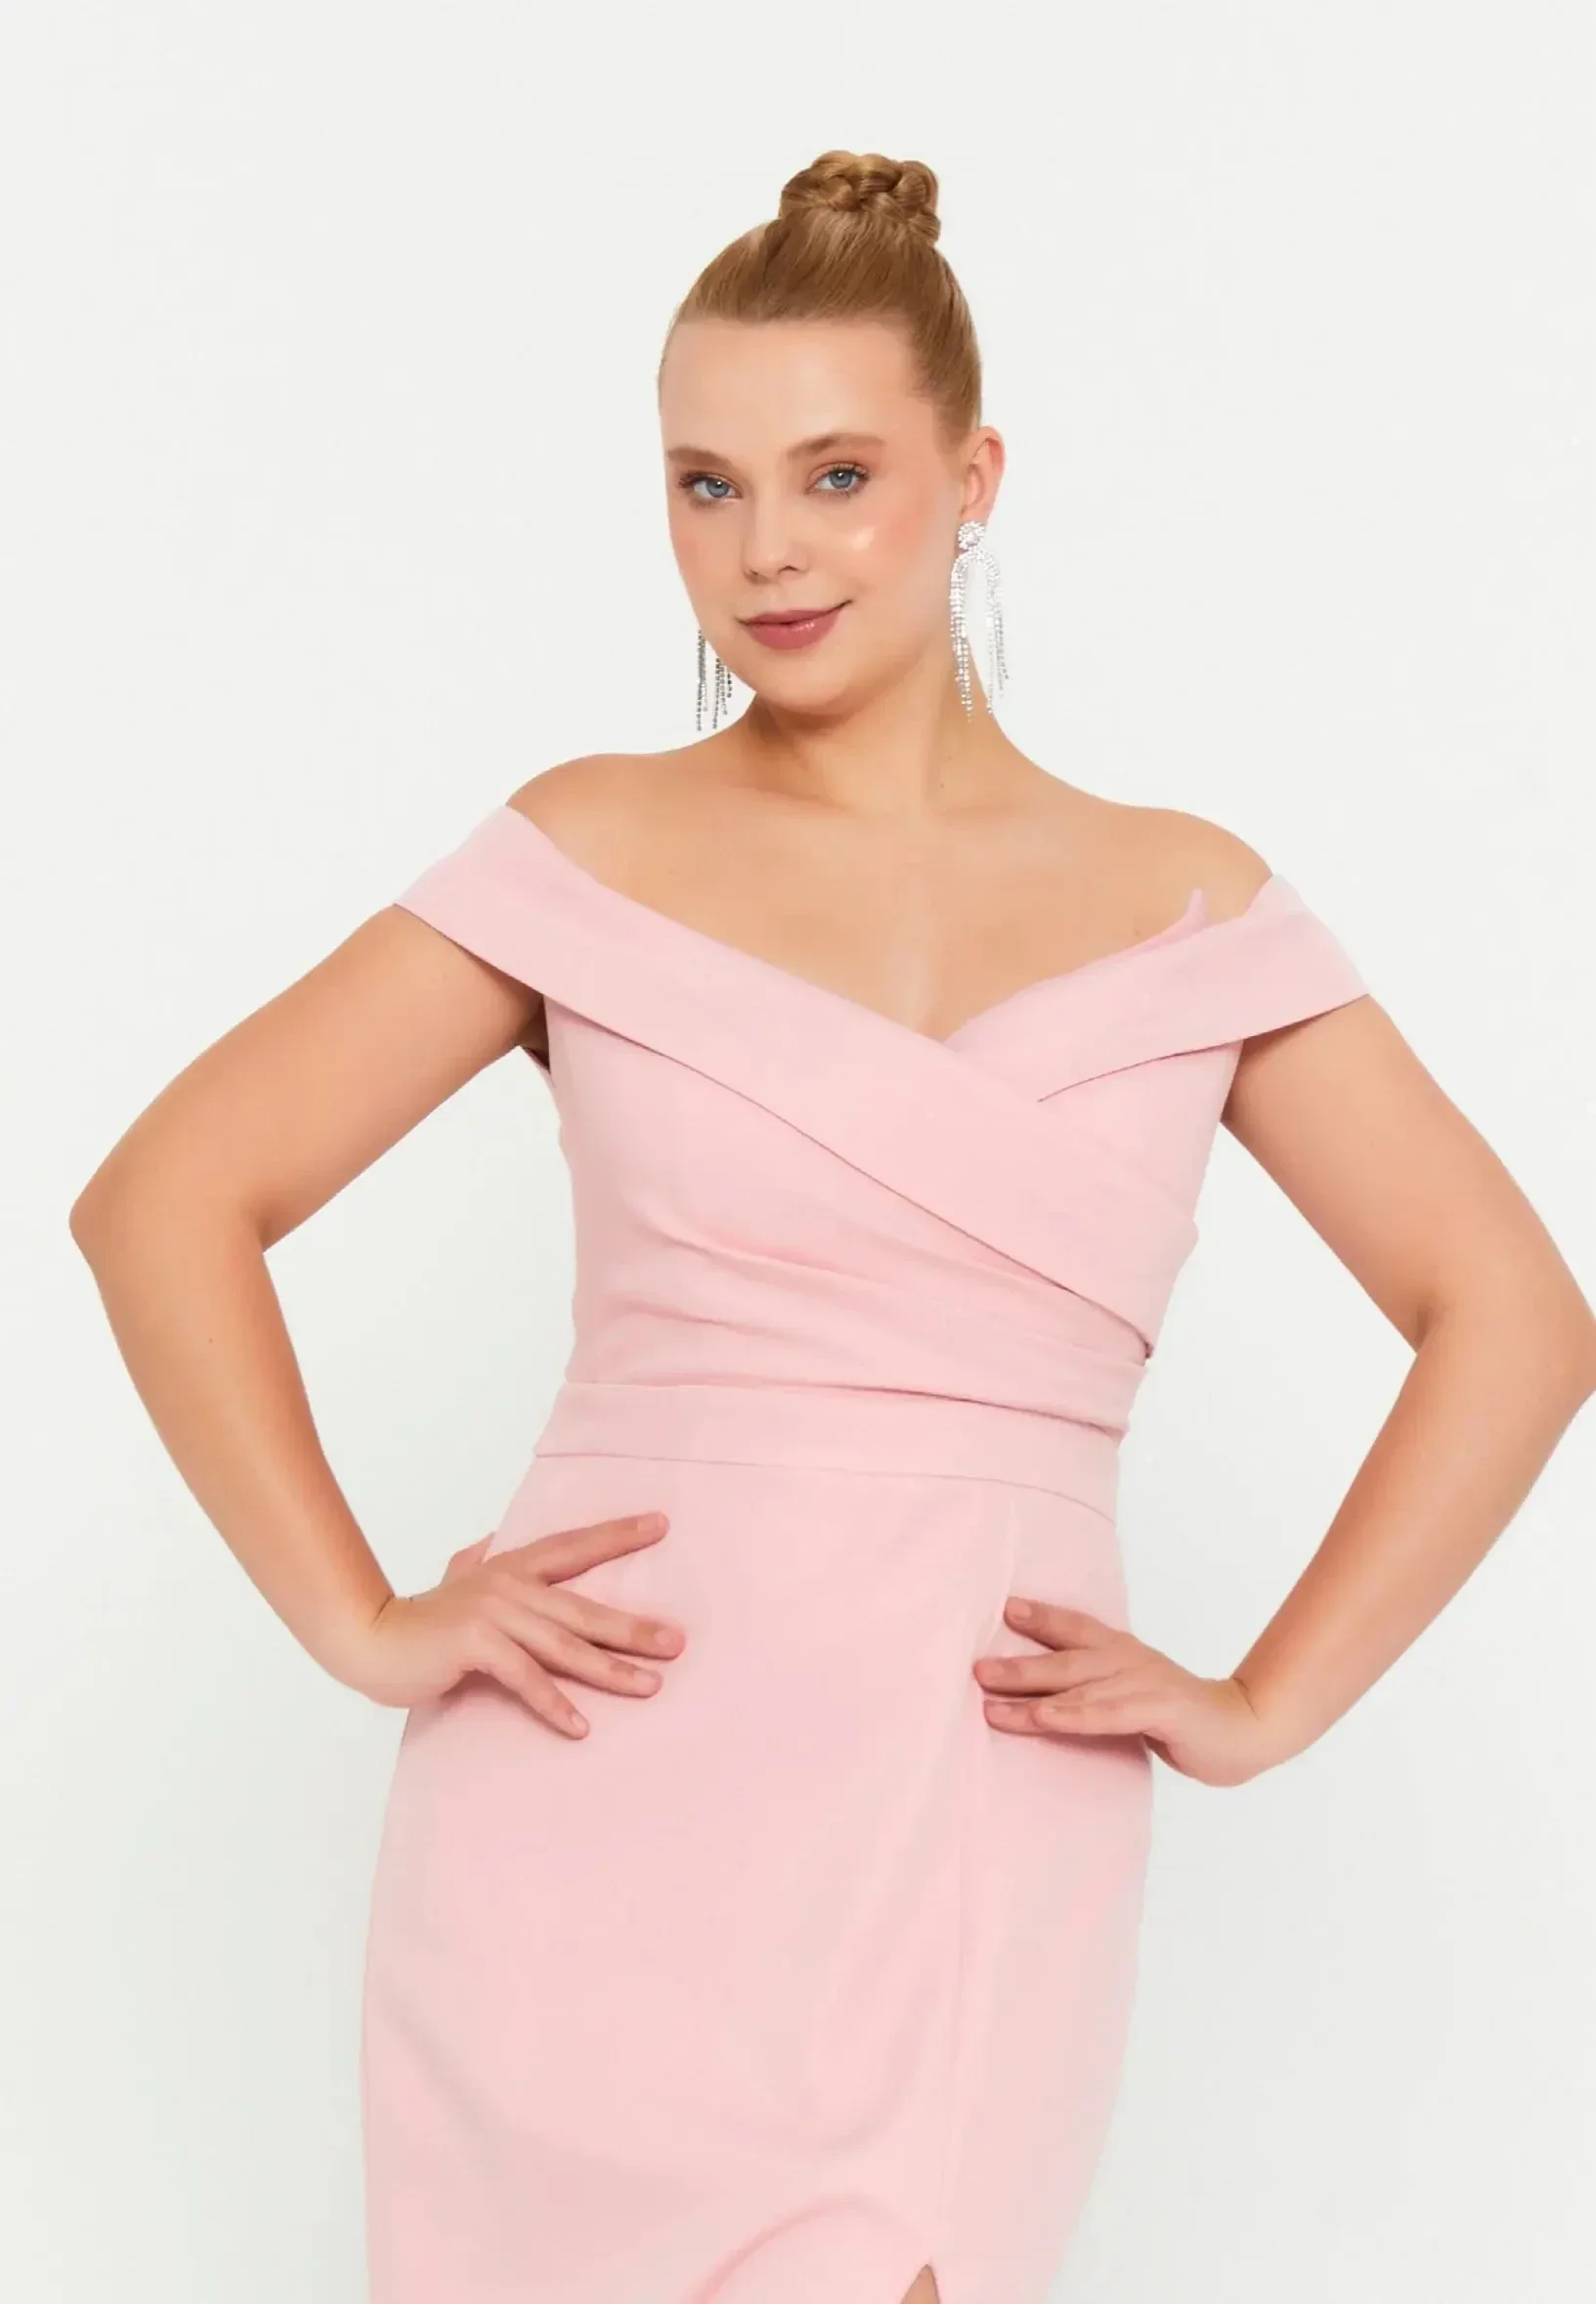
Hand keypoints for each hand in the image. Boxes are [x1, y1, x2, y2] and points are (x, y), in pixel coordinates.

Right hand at [339, 1511, 686, 1736]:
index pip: (573, 1547)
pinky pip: (526, 1677)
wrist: (369, 1639)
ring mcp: (493, 1614)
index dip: (617, 1535)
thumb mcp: (456, 1579)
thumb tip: (492, 1540)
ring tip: (650, 1686)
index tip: (661, 1525)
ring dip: (610, 1669)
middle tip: (678, 1642)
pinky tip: (582, 1726)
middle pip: (584, 1607)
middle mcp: (508, 1586)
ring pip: (565, 1644)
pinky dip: (555, 1703)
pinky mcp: (476, 1646)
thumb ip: (478, 1560)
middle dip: (634, 1626)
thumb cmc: (419, 1619)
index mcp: (510, 1568)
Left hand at [973, 1598, 1280, 1786]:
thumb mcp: (1135, 1696)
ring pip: (1078, 1687)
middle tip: (974, 1668)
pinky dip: (1071, 1715)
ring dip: (1031, 1694)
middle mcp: (1130, 1660)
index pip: (1076, 1629)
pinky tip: (1043, 1717)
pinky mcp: (1160, 1709)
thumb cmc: (1183, 1718)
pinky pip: (1106, 1713)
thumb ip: (1098, 1691)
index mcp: (1124, 1652)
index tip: (1004, 1608)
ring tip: (989, 1703)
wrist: (1246, 1730)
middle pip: (1065, 1659)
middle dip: (1017, 1664)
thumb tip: (1045, 1696)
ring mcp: (1144, 1682)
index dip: (1041, 1618)